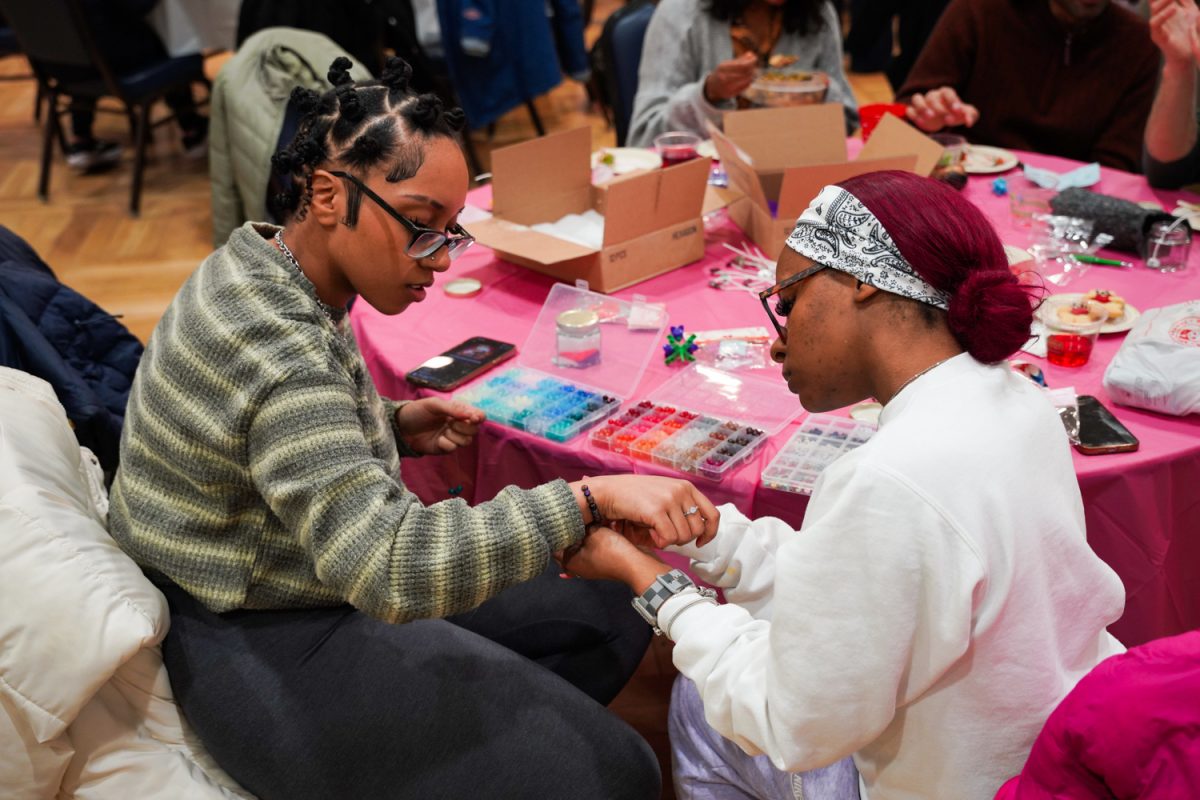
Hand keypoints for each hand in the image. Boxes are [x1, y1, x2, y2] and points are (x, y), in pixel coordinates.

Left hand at [394, 397, 483, 454]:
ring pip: (466, 441)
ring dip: (455, 436)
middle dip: (464, 427)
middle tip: (451, 422)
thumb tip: (470, 415)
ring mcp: (452, 437)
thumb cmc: (416, 411)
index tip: (473, 418)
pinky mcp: (445, 448)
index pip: (478, 415)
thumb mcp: (433, 405)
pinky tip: (437, 440)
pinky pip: (453, 448)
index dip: (478, 417)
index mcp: (458, 411)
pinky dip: (446, 444)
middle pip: (474, 430)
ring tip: (443, 430)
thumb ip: (452, 408)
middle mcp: (458, 424)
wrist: (400, 428)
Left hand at [559, 525, 669, 591]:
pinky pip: (595, 544)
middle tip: (570, 512)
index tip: (556, 516)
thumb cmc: (611, 550)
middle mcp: (578, 565)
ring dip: (584, 531)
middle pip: (569, 543)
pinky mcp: (604, 559)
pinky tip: (597, 523)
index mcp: (570, 561)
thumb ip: (583, 525)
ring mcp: (592, 563)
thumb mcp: (594, 532)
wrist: (638, 564)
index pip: (555, 544)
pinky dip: (594, 535)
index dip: (555, 529)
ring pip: (582, 543)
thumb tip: (576, 518)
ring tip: (584, 514)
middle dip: (571, 529)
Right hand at [573, 475, 719, 548]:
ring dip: (670, 541)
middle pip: (697, 529)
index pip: (713, 514)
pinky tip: (650, 534)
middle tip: (665, 535)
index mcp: (686, 487)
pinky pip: (669, 538)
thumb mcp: (664, 496)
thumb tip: (699, 533)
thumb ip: (681, 508)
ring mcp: (669, 499)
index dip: (710, 533)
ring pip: (684, 537)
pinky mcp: (656, 510)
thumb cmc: (635, 498)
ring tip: (655, 532)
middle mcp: (681, 491)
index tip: (700, 542)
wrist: (609, 492)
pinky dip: (660, 543)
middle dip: (683, 539)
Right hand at [703, 52, 757, 102]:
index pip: (742, 65)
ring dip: (752, 75)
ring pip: (746, 80)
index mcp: (723, 68)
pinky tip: (748, 78)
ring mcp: (727, 87)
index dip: (750, 61)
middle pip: (745, 73)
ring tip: (752, 71)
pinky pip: (745, 87)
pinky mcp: (731, 94)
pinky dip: (749, 81)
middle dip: (752, 68)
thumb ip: (739, 60)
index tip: (755, 58)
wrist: (712, 87)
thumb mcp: (727, 64)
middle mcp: (724, 78)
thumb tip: (751, 55)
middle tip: (754, 65)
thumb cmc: (721, 73)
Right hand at [905, 87, 979, 132]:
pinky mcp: (914, 112)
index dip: (952, 101)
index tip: (958, 111)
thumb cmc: (956, 114)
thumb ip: (970, 116)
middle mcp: (933, 95)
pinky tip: (920, 122)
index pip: (947, 92)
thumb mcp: (967, 114)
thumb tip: (968, 122)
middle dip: (939, 108)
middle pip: (932, 97)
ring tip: (930, 117)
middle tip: (947, 119)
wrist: (945, 118)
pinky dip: (913, 115)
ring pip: (917, 99)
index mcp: (946, 93)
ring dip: (922, 107)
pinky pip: (910, 110)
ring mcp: (922, 103)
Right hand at [1149, 0, 1199, 67]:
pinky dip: (1163, 15)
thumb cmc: (1188, 33)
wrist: (1188, 53)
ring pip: (1154, 9)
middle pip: (1153, 0)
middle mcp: (1159, 17)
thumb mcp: (1190, 12)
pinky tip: (1174, 8)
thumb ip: (1185, 0)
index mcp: (1166, 10)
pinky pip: (1155, 24)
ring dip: (1164, 1)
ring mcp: (1157, 26)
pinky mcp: (1158, 36)